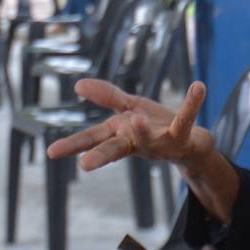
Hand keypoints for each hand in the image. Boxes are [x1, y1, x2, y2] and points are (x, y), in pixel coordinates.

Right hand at [46, 79, 210, 173]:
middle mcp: (138, 143)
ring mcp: (160, 142)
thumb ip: (107, 97)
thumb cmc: (155, 127)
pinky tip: (198, 87)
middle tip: (85, 165)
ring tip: (137, 118)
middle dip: (101, 156)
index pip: (93, 140)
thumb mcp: (129, 109)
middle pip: (116, 149)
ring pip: (150, 139)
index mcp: (121, 135)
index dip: (73, 145)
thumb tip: (78, 85)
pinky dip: (192, 103)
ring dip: (143, 131)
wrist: (191, 143)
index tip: (51, 152)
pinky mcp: (183, 136)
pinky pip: (187, 118)